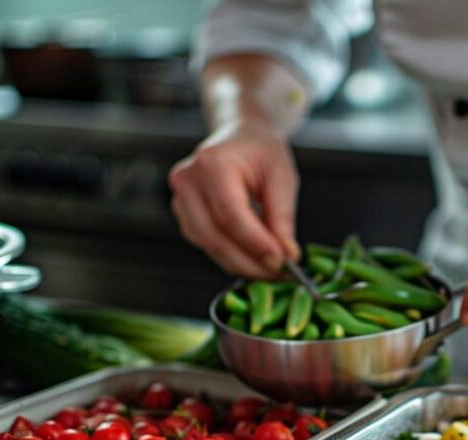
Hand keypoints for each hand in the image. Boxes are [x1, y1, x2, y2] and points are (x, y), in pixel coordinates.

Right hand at [169, 123, 300, 278]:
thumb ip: (282, 217)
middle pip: (216, 236)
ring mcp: (181, 199)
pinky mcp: (184, 216)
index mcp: (212, 163)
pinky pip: (207, 245)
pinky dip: (232, 257)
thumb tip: (286, 255)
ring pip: (210, 246)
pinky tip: (253, 258)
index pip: (231, 214)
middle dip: (250, 262)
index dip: (256, 244)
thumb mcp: (282, 177)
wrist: (240, 138)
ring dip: (242, 264)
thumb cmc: (261, 151)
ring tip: (271, 268)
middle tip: (280, 273)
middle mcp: (188, 181)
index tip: (282, 262)